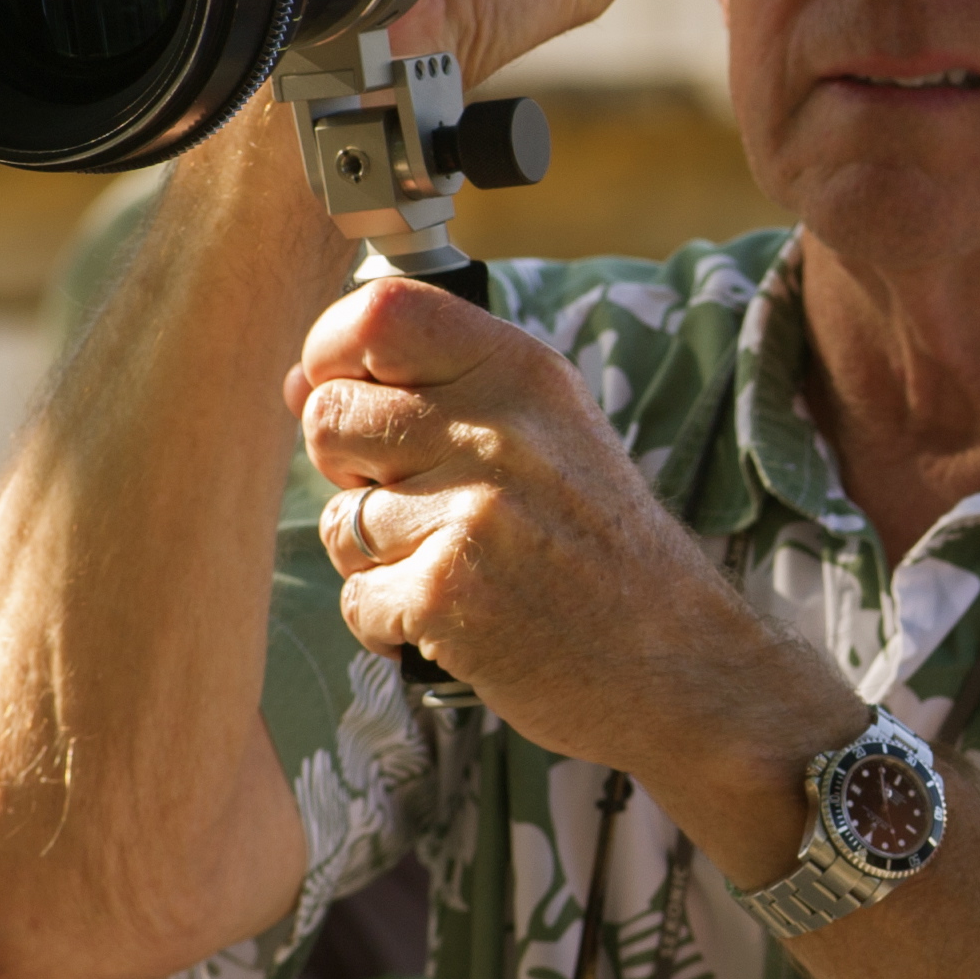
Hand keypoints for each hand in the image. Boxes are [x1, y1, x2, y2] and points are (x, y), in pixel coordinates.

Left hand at [292, 277, 852, 817]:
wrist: (680, 663)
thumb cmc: (604, 553)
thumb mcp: (549, 437)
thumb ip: (436, 397)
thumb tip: (299, 382)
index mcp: (523, 375)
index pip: (380, 315)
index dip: (332, 352)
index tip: (349, 394)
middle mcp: (498, 431)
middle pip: (332, 416)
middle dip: (351, 470)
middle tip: (423, 507)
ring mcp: (473, 513)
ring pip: (341, 517)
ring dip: (378, 558)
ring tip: (459, 570)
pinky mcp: (448, 594)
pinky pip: (356, 598)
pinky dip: (394, 624)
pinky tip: (459, 623)